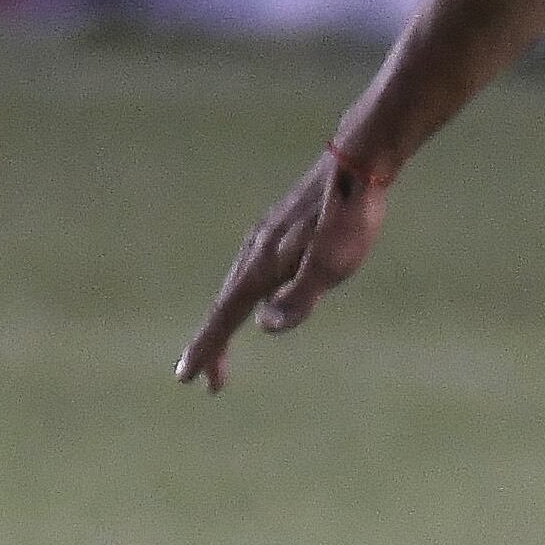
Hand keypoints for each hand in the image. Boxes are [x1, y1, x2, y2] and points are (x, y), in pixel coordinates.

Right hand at [177, 150, 386, 391]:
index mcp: (262, 266)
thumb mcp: (330, 265)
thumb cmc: (348, 217)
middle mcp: (255, 251)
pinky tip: (258, 298)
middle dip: (215, 345)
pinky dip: (245, 297)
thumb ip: (299, 298)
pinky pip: (252, 272)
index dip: (208, 348)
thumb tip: (265, 325)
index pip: (226, 317)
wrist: (357, 162)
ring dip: (229, 321)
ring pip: (238, 288)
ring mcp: (266, 238)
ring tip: (225, 349)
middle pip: (227, 307)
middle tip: (211, 382)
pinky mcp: (280, 229)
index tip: (186, 378)